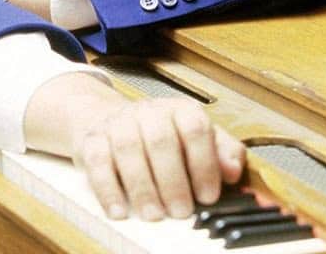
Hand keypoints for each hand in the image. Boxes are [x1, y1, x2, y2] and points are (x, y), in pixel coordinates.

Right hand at [24, 73, 245, 220]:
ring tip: (154, 214)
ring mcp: (118, 123)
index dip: (204, 164)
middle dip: (173, 181)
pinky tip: (119, 210)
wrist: (111, 119)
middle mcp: (149, 111)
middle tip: (180, 212)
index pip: (195, 129)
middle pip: (161, 140)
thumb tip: (233, 171)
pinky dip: (107, 189)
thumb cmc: (163, 137)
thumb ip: (223, 153)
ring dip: (142, 187)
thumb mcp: (199, 140)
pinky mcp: (92, 139)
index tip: (208, 196)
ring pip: (128, 149)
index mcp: (180, 110)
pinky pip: (97, 161)